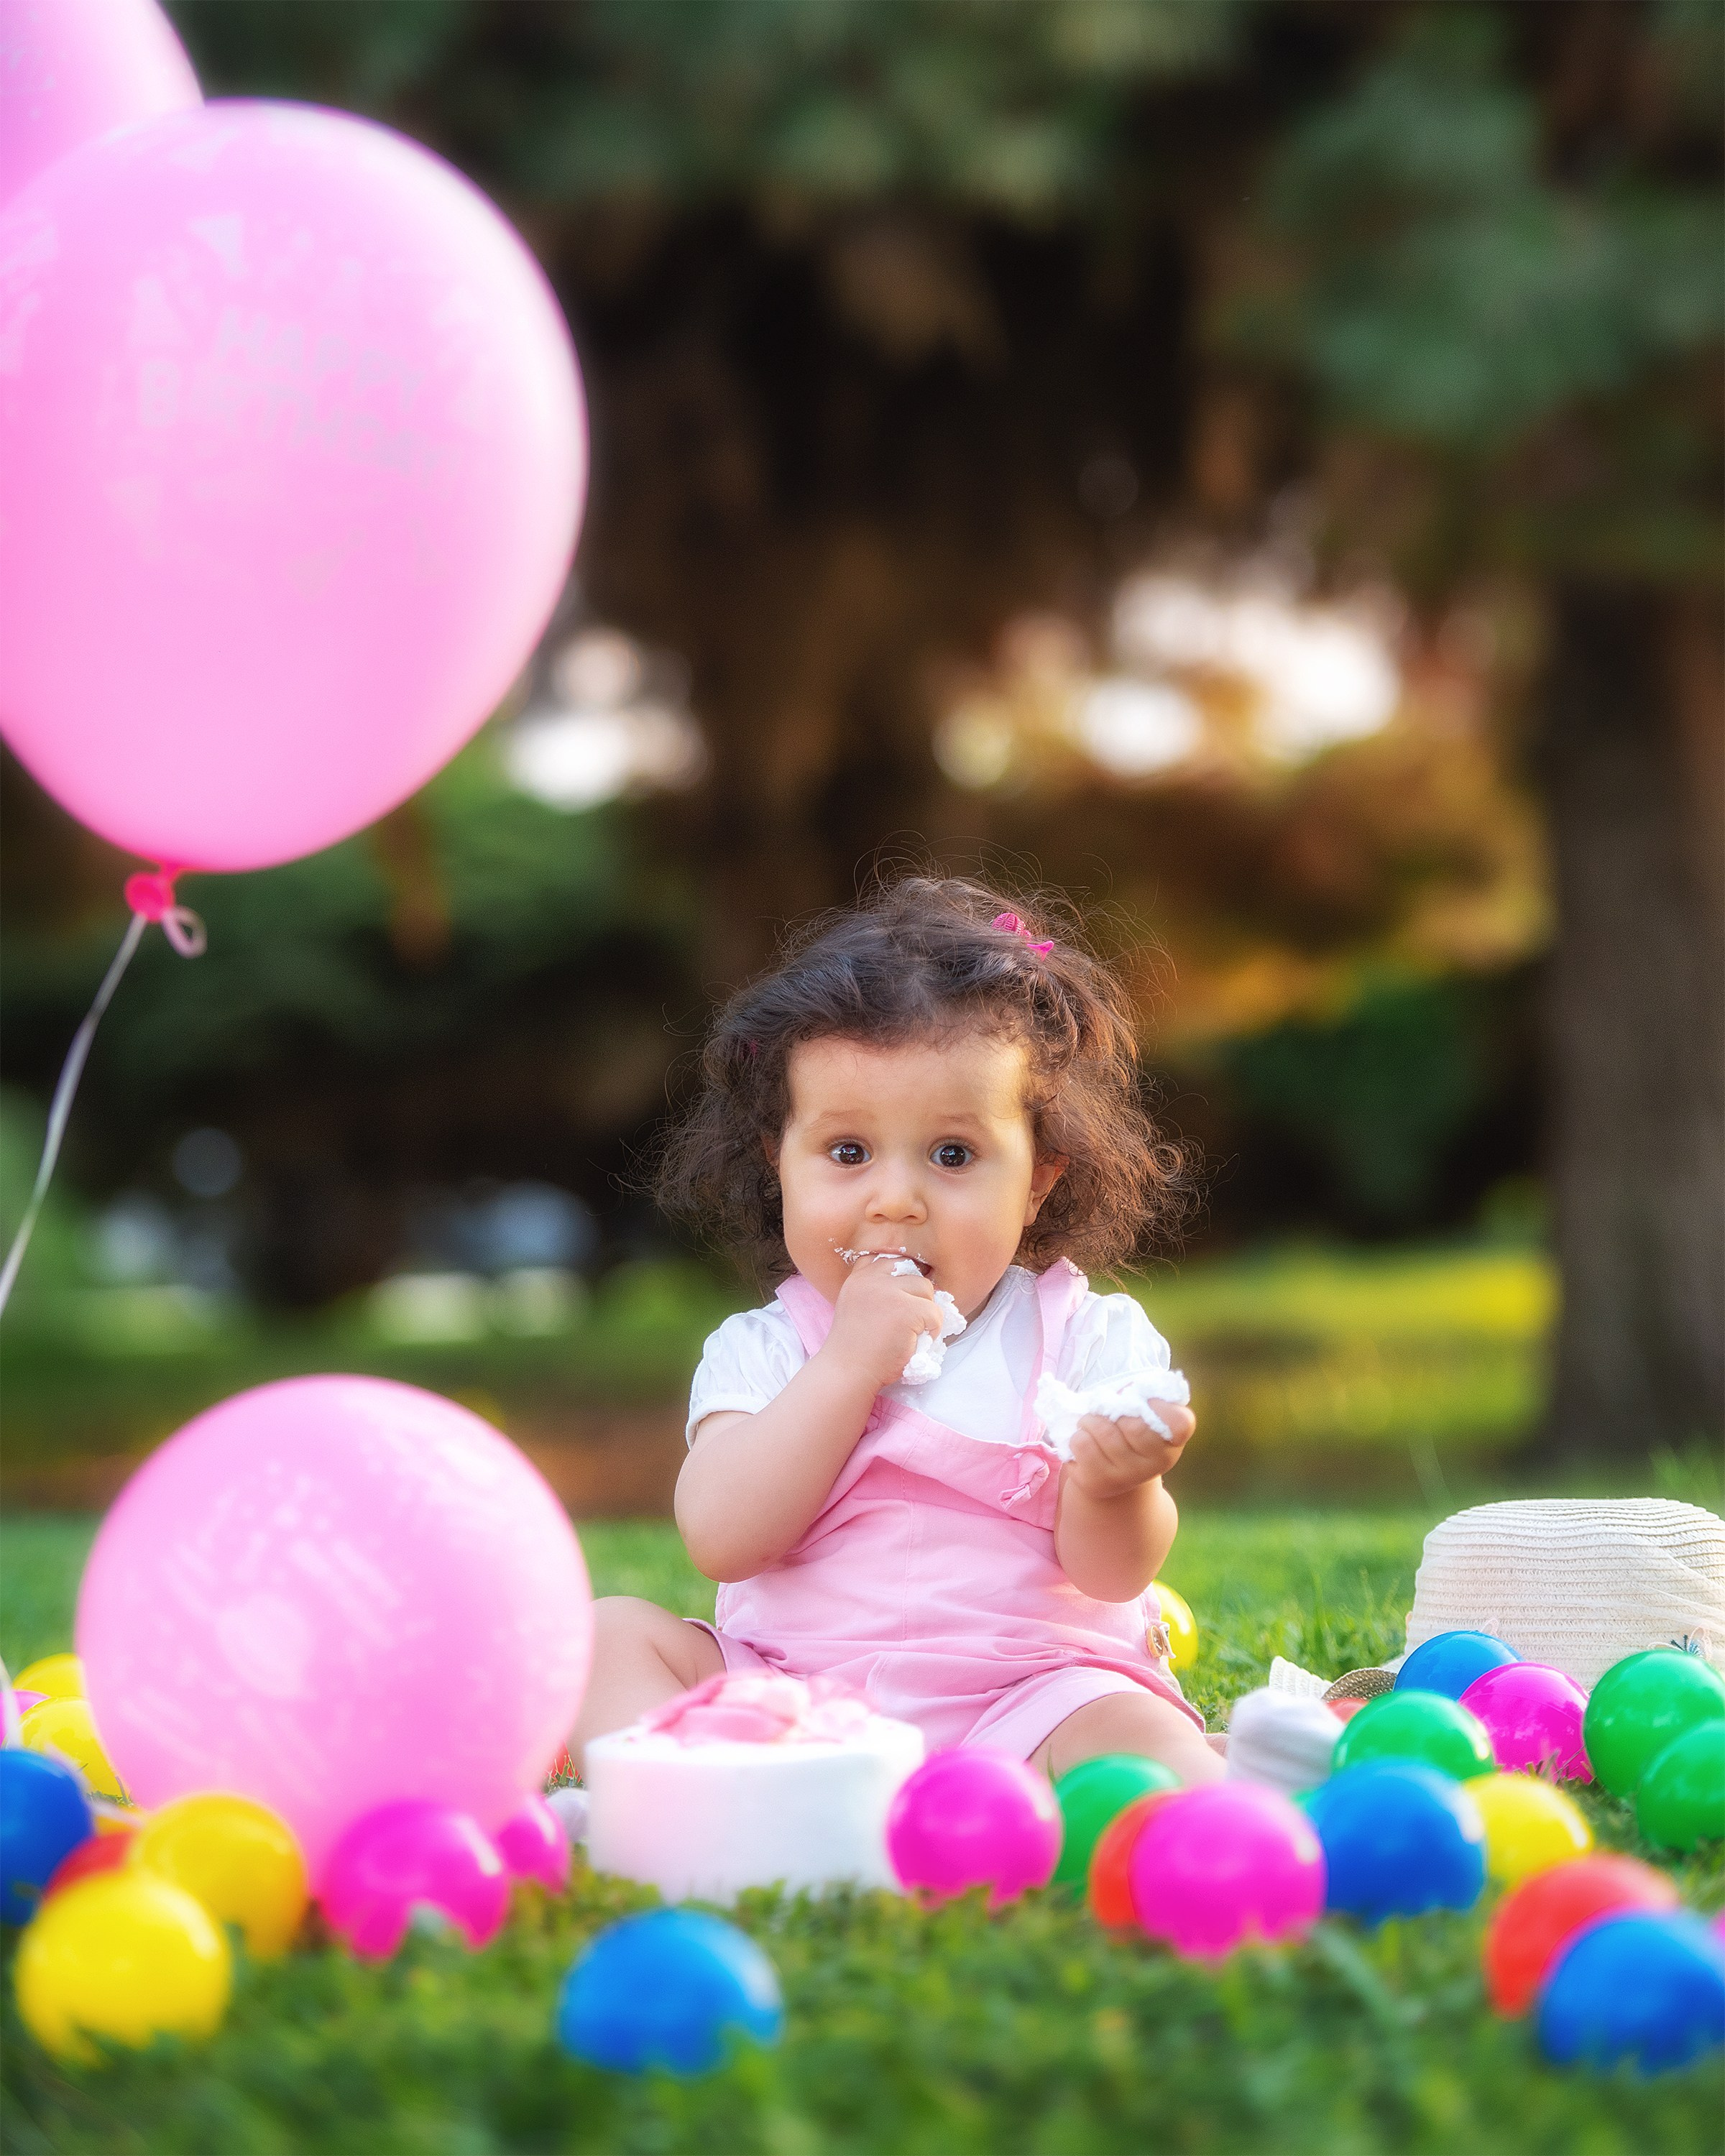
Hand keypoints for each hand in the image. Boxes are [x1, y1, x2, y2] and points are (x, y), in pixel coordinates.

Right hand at [821, 1252, 941, 1390]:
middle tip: (910, 1320)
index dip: (901, 1279)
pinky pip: (935, 1313)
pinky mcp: (907, 1310)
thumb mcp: (856, 1306)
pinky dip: (933, 1329)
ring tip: (914, 1331)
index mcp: (859, 1277)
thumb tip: (910, 1286)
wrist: (848, 1371)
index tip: (900, 1301)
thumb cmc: (854, 1348)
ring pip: (927, 1289)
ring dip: (926, 1310)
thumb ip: (874, 1291)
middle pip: (912, 1273)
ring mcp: (890, 1292)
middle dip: (916, 1295)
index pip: (889, 1261)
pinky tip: (916, 1342)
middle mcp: (872, 1278)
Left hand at [1065, 1405, 1194, 1501]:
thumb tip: (1122, 1394)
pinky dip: (1078, 1435)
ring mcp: (1128, 1476)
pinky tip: (1086, 1441)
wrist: (1114, 1476)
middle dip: (1115, 1410)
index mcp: (1172, 1441)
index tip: (1146, 1402)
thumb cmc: (1130, 1433)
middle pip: (1134, 1426)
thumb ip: (1143, 1398)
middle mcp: (1156, 1463)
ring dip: (1091, 1420)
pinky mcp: (1099, 1482)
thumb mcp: (1145, 1416)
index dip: (1161, 1406)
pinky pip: (1082, 1444)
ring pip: (1103, 1431)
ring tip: (1092, 1424)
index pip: (1180, 1423)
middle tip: (1110, 1412)